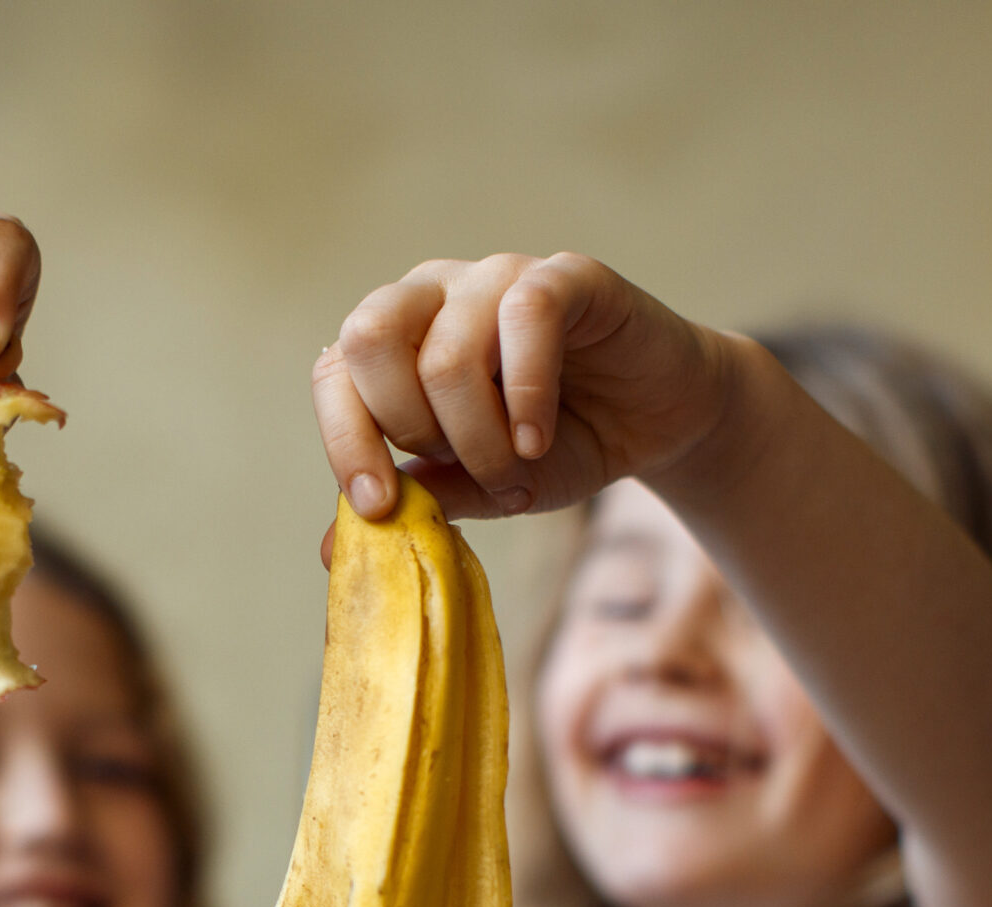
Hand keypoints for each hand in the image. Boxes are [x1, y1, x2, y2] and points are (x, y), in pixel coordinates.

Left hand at [313, 253, 730, 524]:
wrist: (657, 423)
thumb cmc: (560, 446)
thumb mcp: (481, 485)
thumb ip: (417, 499)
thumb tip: (334, 546)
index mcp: (400, 339)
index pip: (336, 373)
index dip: (346, 443)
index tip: (381, 507)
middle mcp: (436, 293)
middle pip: (368, 339)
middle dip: (412, 427)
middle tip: (464, 464)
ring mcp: (498, 276)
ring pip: (445, 355)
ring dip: (479, 437)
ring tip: (518, 462)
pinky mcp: (566, 275)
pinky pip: (524, 316)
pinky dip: (527, 396)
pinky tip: (539, 438)